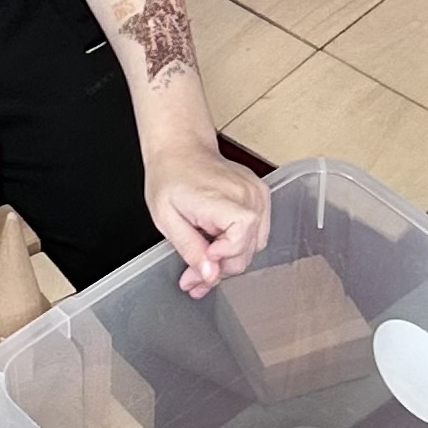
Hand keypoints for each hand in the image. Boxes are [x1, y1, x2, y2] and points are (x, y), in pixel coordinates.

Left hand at [145, 140, 271, 296]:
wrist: (180, 149)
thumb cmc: (170, 177)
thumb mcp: (166, 218)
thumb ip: (190, 248)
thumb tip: (210, 274)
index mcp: (222, 196)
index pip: (240, 240)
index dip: (223, 256)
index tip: (203, 259)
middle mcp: (247, 194)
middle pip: (246, 250)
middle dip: (219, 268)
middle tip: (193, 277)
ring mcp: (257, 194)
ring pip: (254, 246)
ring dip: (229, 259)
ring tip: (204, 261)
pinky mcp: (260, 195)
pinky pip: (258, 233)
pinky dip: (239, 244)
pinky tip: (218, 245)